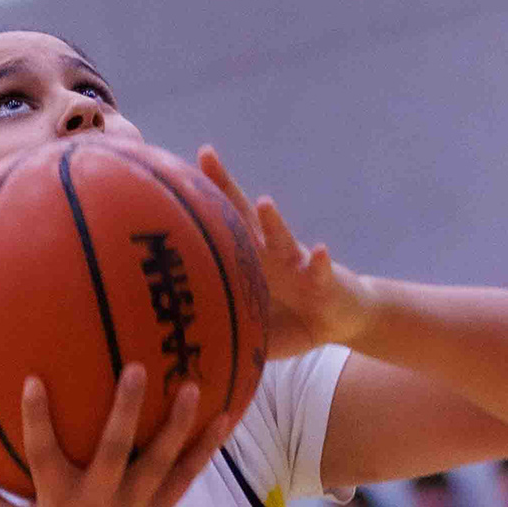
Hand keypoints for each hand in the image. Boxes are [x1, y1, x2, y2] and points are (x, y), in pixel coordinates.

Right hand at [0, 368, 230, 506]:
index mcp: (57, 502)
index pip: (43, 455)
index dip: (37, 420)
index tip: (34, 379)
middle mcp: (97, 504)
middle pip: (114, 453)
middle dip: (126, 412)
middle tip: (138, 367)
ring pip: (158, 463)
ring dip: (177, 426)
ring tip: (195, 386)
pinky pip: (184, 479)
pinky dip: (204, 450)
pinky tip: (225, 417)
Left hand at [195, 147, 372, 357]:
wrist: (338, 319)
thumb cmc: (290, 320)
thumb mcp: (251, 327)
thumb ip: (222, 330)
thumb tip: (178, 351)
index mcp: (250, 261)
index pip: (220, 226)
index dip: (197, 204)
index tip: (168, 176)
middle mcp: (270, 253)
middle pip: (243, 215)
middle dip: (225, 185)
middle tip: (206, 155)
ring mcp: (297, 264)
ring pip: (281, 238)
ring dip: (272, 221)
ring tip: (263, 204)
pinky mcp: (324, 281)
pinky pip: (320, 271)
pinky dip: (320, 262)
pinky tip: (319, 250)